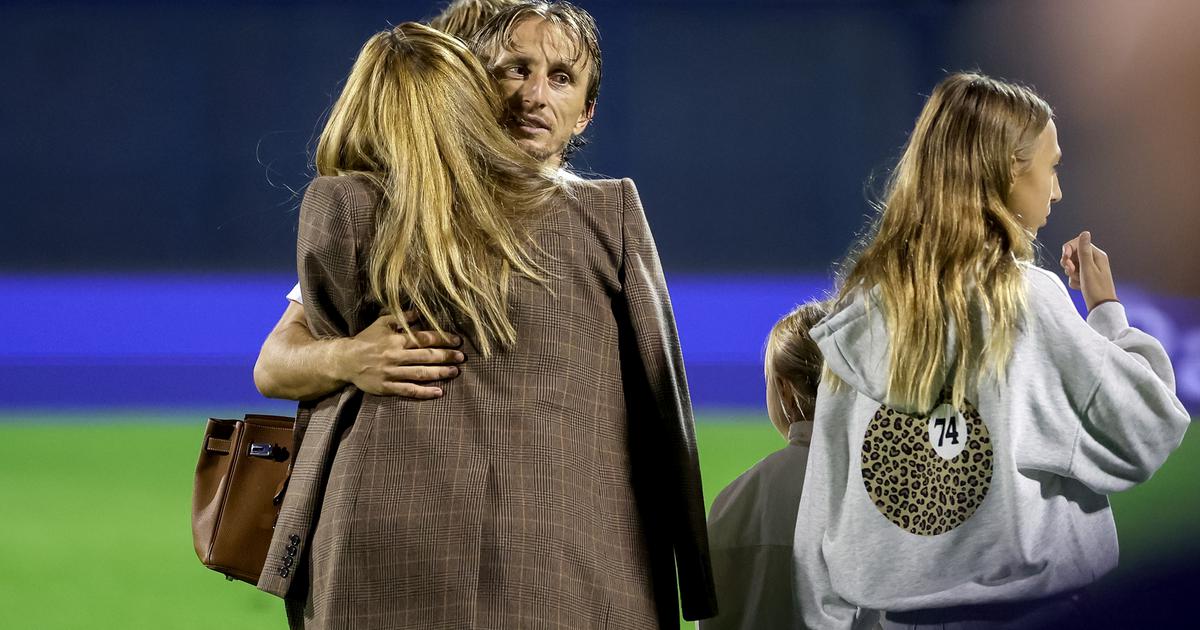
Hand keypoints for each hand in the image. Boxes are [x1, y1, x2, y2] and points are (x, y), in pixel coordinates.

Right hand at [335, 312, 464, 397]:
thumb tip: (420, 311)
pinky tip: (439, 392)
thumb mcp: (382, 323)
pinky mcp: (387, 387)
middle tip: (461, 357)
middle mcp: (395, 356)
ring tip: (455, 372)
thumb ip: (402, 318)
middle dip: (446, 356)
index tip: (457, 341)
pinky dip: (425, 392)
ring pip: (420, 373)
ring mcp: (391, 373)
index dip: (443, 339)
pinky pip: (409, 390)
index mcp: (396, 339)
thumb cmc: (366, 340)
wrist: (345, 361)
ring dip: (440, 373)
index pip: (424, 338)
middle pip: (426, 356)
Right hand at [1060, 231, 1117, 310]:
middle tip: (1071, 271)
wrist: (1101, 308)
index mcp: (1097, 255)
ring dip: (1071, 273)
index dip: (1068, 250)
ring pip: (1072, 265)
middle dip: (1068, 263)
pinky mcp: (1086, 278)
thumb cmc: (1096, 289)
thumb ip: (1084, 250)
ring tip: (1077, 280)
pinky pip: (1074, 275)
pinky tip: (1079, 286)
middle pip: (1073, 254)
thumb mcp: (1087, 268)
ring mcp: (1090, 270)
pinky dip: (1073, 280)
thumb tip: (1085, 233)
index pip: (1077, 244)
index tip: (1065, 259)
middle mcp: (1094, 260)